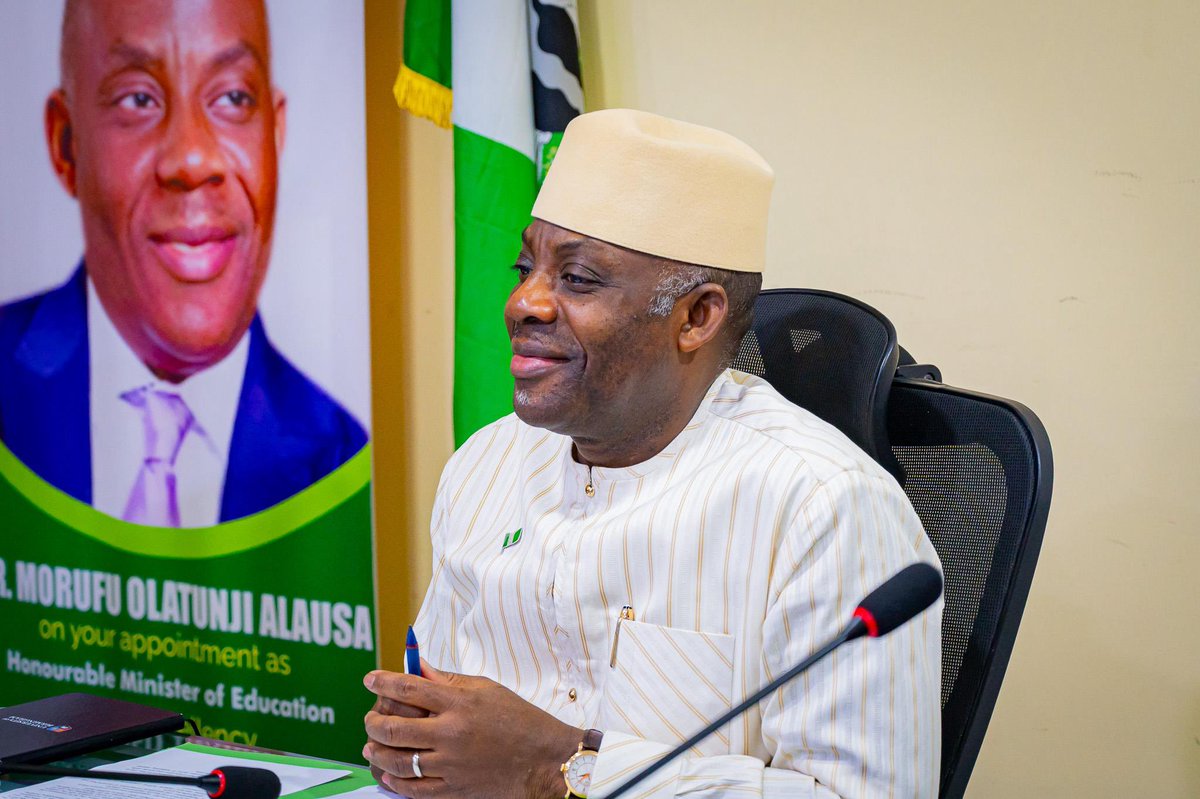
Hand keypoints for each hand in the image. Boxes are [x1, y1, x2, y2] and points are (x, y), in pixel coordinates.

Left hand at [363, 660, 583, 798]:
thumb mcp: (487, 689)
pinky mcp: (454, 789)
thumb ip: (449, 681)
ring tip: (370, 746)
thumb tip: (419, 670)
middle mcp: (451, 733)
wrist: (544, 759)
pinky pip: (414, 789)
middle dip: (374, 722)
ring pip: (399, 760)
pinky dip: (395, 781)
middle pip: (395, 727)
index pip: (409, 688)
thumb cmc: (519, 719)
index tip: (369, 680)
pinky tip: (387, 772)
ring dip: (377, 752)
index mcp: (459, 703)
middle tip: (369, 718)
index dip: (383, 682)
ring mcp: (450, 765)